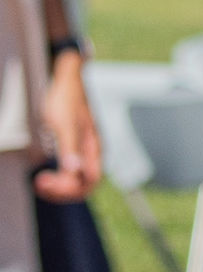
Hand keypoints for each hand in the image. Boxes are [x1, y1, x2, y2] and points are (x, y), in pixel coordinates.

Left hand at [38, 51, 102, 201]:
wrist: (68, 80)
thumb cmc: (66, 98)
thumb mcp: (63, 123)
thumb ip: (69, 148)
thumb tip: (72, 171)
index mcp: (93, 147)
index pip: (89, 180)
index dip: (67, 187)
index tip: (44, 179)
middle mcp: (92, 152)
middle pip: (84, 185)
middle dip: (62, 190)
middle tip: (39, 183)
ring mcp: (84, 151)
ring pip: (77, 180)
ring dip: (59, 187)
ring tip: (40, 182)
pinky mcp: (76, 148)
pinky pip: (71, 171)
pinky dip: (59, 178)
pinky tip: (46, 174)